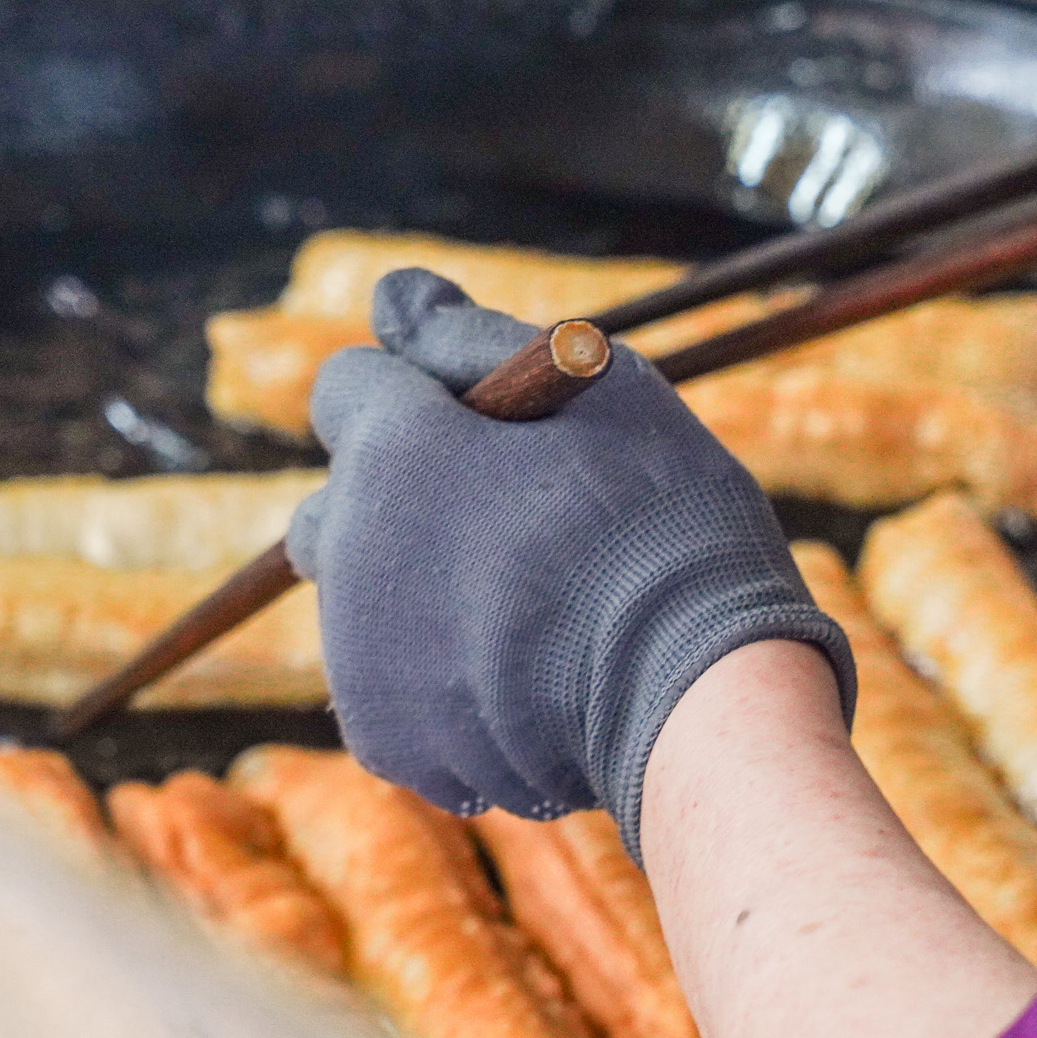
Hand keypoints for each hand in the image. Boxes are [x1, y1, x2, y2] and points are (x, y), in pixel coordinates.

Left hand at [285, 269, 855, 855]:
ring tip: (537, 614)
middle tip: (516, 530)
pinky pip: (390, 688)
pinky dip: (439, 682)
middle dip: (403, 504)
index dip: (420, 400)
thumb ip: (476, 340)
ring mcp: (359, 655)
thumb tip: (391, 297)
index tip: (493, 433)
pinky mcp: (386, 740)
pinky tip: (523, 679)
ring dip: (423, 595)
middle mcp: (350, 551)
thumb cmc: (666, 527)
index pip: (348, 388)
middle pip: (340, 505)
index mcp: (392, 450)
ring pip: (365, 603)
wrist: (696, 699)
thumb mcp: (601, 397)